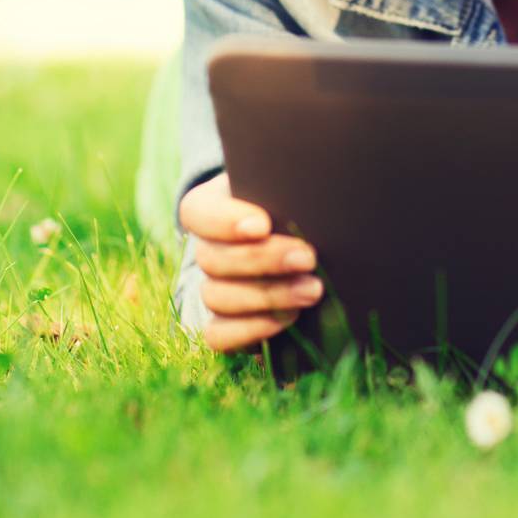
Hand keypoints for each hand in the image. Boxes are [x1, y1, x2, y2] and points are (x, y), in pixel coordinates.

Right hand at [178, 172, 323, 352]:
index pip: (197, 213)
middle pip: (213, 259)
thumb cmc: (296, 202)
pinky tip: (289, 318)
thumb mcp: (289, 185)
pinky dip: (252, 330)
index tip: (263, 225)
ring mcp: (211, 288)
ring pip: (217, 297)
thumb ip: (291, 183)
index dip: (225, 221)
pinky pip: (218, 336)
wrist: (305, 240)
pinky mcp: (223, 325)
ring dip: (268, 296)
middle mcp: (206, 248)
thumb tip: (319, 181)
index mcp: (212, 206)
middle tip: (308, 258)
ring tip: (312, 290)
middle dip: (264, 260)